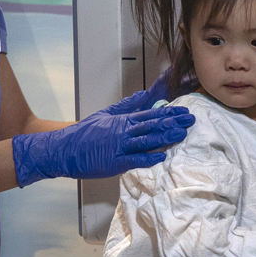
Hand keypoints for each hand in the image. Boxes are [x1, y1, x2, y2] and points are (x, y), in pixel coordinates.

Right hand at [11, 105, 194, 185]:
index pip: (151, 114)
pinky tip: (161, 156)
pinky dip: (148, 158)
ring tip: (181, 134)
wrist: (65, 148)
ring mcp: (120, 147)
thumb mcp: (106, 114)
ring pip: (146, 140)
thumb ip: (126, 106)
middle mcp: (124, 132)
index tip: (184, 111)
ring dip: (165, 137)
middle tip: (191, 120)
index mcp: (123, 121)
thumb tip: (143, 94)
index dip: (169, 113)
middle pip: (153, 125)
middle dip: (173, 122)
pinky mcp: (114, 162)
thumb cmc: (84, 133)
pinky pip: (134, 159)